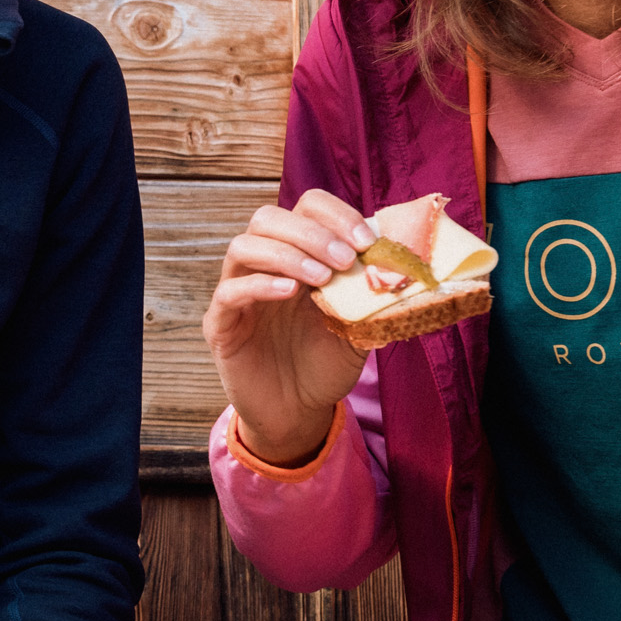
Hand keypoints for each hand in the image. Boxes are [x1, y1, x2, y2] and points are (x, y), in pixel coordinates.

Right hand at [204, 188, 379, 466]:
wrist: (298, 413)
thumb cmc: (324, 365)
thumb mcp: (359, 327)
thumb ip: (372, 296)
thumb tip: (400, 266)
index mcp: (298, 255)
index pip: (306, 208)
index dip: (336, 216)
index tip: (366, 241)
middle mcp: (264, 266)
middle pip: (268, 218)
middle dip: (311, 232)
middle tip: (345, 259)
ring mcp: (238, 291)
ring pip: (243, 246)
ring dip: (287, 253)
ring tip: (322, 279)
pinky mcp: (221, 324)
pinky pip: (230, 291)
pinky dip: (259, 284)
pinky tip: (289, 292)